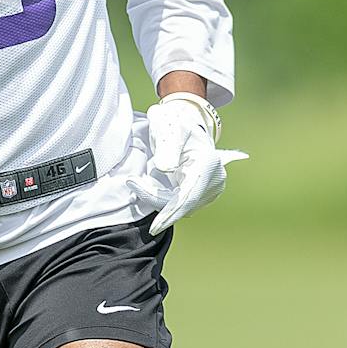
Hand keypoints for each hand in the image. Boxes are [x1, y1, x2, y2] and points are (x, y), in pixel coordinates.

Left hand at [128, 93, 246, 234]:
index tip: (154, 227)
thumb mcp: (169, 128)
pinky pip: (180, 203)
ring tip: (137, 181)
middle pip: (183, 205)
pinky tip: (148, 185)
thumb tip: (166, 169)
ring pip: (180, 207)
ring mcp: (210, 188)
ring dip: (157, 199)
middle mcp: (214, 179)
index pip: (189, 197)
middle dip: (156, 200)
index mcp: (208, 163)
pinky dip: (163, 198)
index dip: (171, 214)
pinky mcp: (201, 192)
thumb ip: (168, 147)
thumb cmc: (175, 121)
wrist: (184, 119)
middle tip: (132, 183)